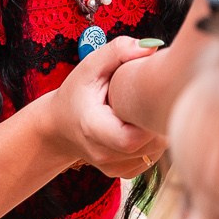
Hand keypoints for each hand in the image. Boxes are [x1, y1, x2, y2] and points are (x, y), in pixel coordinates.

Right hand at [34, 37, 167, 177]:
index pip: (132, 138)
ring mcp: (113, 167)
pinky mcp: (122, 171)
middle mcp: (103, 153)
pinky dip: (152, 141)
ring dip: (158, 130)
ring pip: (155, 153)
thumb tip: (151, 46)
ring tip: (146, 110)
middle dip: (159, 120)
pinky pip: (151, 159)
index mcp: (93, 128)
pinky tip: (141, 125)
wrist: (58, 127)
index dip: (150, 121)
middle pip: (150, 145)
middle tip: (158, 98)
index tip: (153, 99)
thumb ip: (117, 51)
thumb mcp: (89, 67)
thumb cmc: (76, 94)